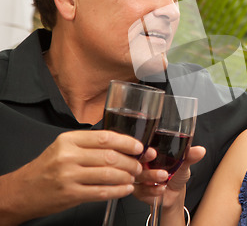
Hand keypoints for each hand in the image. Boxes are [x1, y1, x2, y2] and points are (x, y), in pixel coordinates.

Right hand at [0, 130, 143, 224]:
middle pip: (110, 156)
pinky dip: (118, 191)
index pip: (105, 137)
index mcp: (69, 140)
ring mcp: (69, 176)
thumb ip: (90, 144)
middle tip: (138, 165)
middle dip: (130, 161)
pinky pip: (102, 192)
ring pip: (109, 174)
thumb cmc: (48, 167)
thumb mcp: (65, 147)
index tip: (139, 147)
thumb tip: (122, 144)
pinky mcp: (71, 194)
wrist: (24, 190)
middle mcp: (68, 156)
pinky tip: (125, 189)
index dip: (127, 142)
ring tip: (132, 177)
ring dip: (126, 176)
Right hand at [133, 146, 205, 206]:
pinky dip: (151, 190)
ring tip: (164, 177)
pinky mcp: (138, 190)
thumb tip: (201, 150)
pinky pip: (139, 190)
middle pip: (135, 159)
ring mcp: (139, 176)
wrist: (175, 194)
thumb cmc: (177, 174)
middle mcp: (142, 162)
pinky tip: (161, 189)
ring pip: (138, 174)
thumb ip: (189, 156)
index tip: (153, 151)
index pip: (142, 146)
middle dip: (145, 161)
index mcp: (151, 151)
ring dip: (151, 176)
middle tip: (156, 162)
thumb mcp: (184, 163)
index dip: (145, 148)